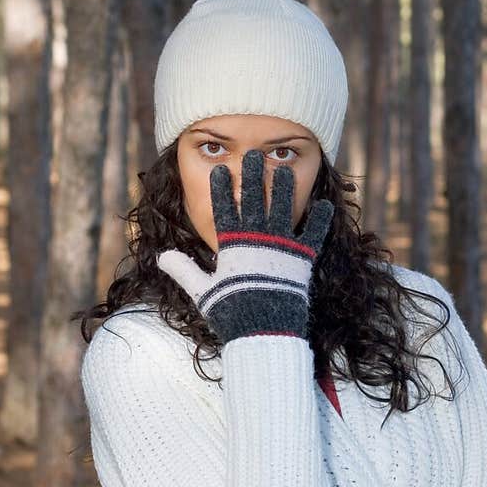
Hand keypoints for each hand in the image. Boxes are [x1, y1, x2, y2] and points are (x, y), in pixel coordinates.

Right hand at [156, 148, 334, 343]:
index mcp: (232, 245)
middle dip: (251, 175)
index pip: (223, 209)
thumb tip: (161, 257)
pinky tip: (325, 204)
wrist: (265, 331)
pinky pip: (313, 234)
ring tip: (281, 169)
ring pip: (282, 208)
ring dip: (281, 188)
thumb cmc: (231, 313)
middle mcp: (257, 239)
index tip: (220, 170)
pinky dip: (320, 219)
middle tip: (252, 155)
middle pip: (253, 199)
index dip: (221, 189)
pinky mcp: (303, 259)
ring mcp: (281, 246)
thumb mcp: (202, 291)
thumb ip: (183, 270)